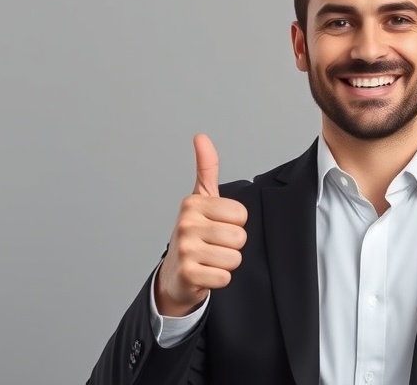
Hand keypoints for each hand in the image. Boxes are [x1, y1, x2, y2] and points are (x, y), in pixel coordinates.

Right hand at [155, 134, 247, 316]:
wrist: (174, 275)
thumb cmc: (194, 234)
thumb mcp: (200, 199)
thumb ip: (206, 169)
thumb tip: (201, 136)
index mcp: (193, 203)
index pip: (241, 215)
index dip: (235, 224)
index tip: (217, 226)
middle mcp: (186, 223)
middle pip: (240, 237)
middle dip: (233, 246)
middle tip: (214, 246)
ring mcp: (185, 249)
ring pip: (235, 258)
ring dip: (227, 263)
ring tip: (210, 259)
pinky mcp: (188, 274)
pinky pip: (225, 277)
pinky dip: (220, 279)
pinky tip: (205, 274)